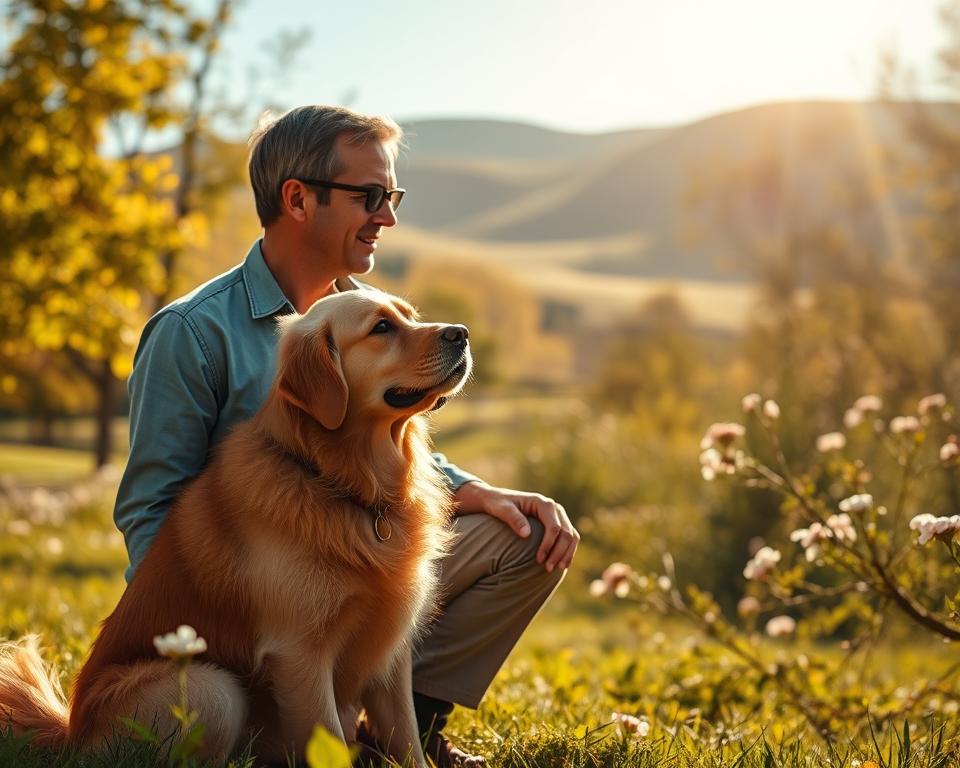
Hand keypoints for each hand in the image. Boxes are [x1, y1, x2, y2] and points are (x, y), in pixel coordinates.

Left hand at [453, 482, 578, 572]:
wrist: (498, 500)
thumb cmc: (499, 504)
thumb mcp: (502, 509)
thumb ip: (514, 519)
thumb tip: (526, 535)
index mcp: (543, 503)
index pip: (553, 527)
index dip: (548, 545)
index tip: (539, 560)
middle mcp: (554, 508)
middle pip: (566, 533)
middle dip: (559, 552)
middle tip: (548, 569)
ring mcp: (558, 515)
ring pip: (572, 535)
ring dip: (567, 553)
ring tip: (557, 569)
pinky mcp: (557, 523)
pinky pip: (569, 537)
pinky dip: (568, 550)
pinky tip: (562, 564)